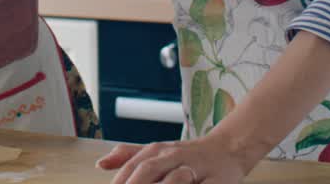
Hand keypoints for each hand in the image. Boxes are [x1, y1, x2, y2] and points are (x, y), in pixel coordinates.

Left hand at [97, 135, 250, 183]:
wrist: (228, 149)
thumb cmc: (187, 155)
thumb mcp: (157, 152)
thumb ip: (129, 157)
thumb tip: (101, 164)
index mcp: (157, 150)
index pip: (133, 166)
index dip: (121, 181)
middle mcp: (175, 156)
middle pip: (150, 169)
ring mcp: (196, 167)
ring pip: (176, 178)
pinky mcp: (217, 181)